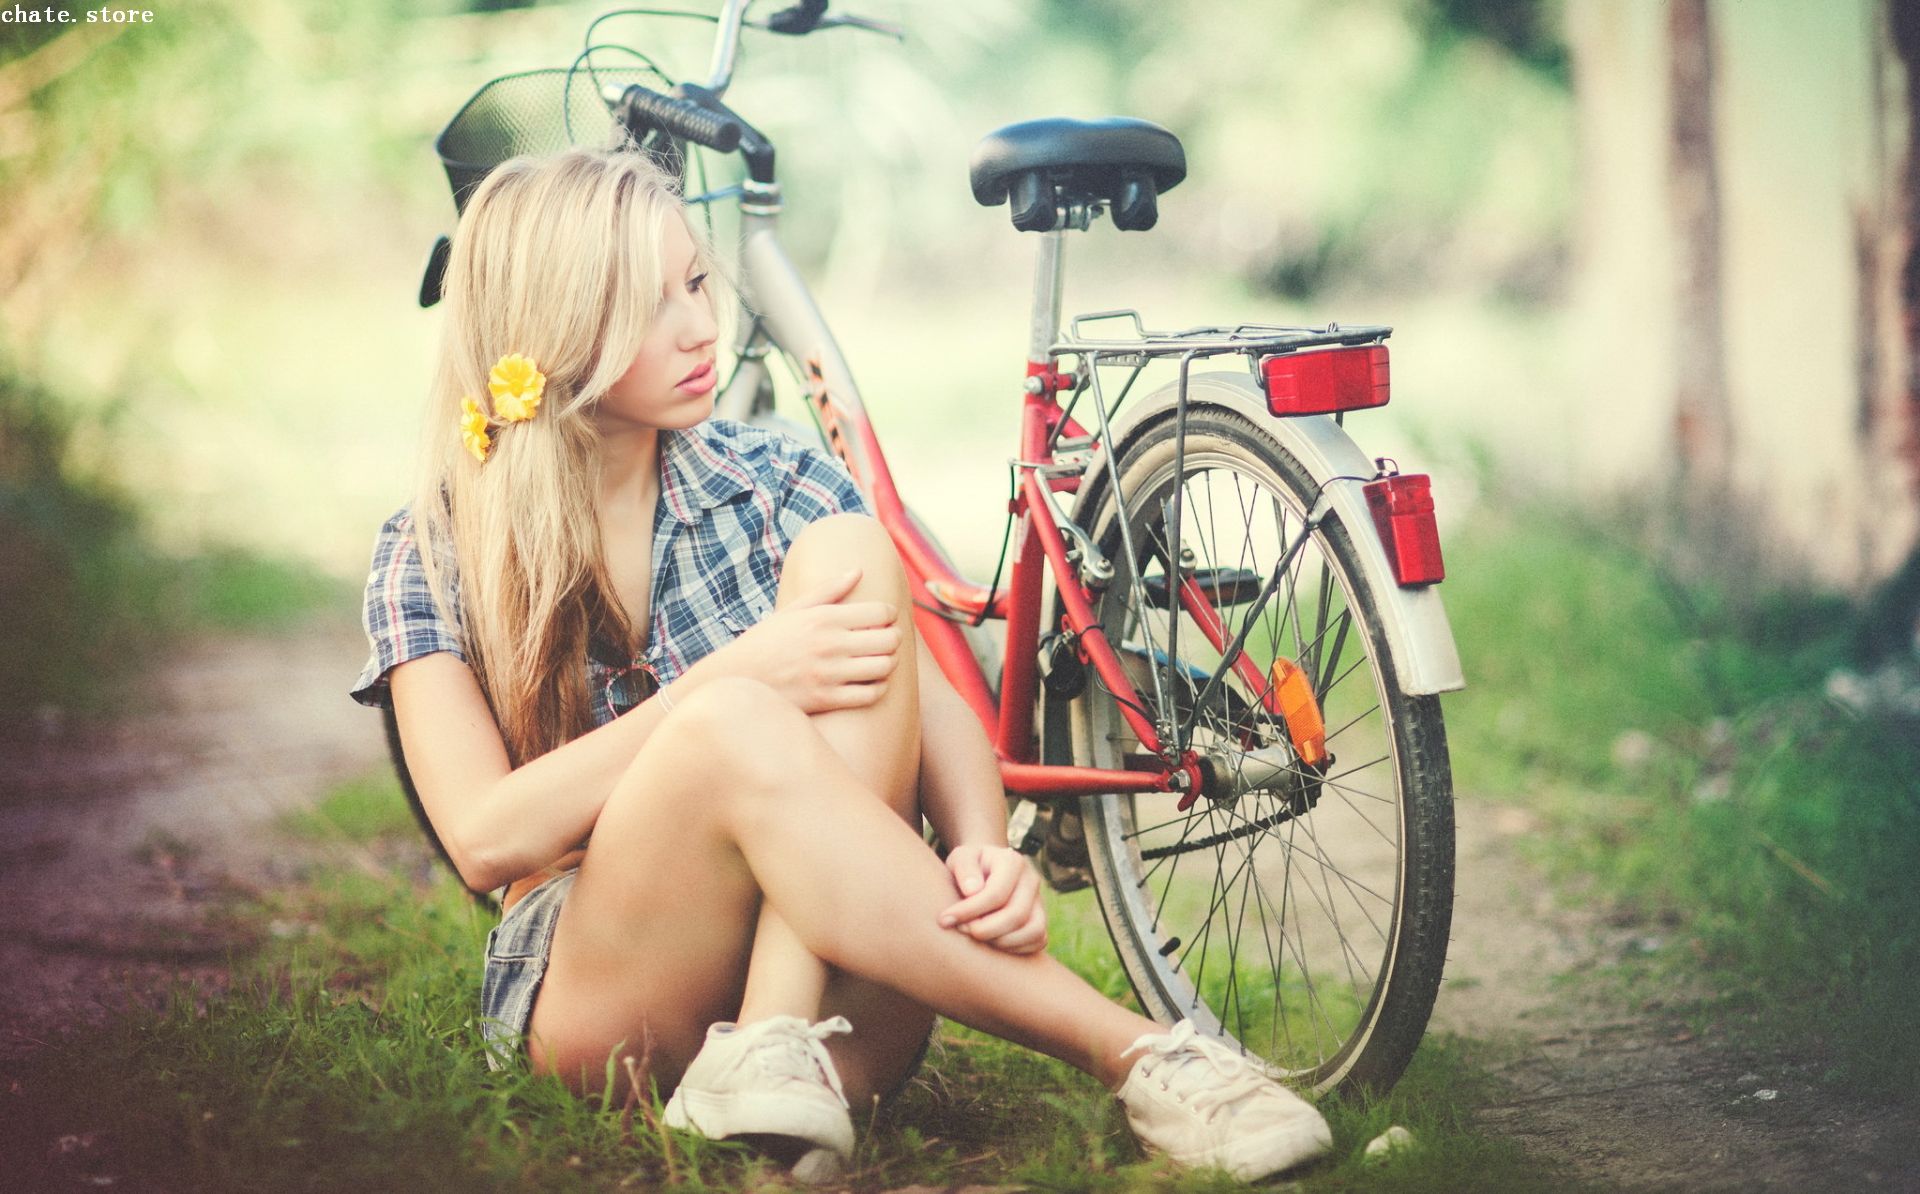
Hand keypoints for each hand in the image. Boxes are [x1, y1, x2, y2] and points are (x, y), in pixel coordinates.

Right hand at [710, 567, 901, 713]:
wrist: (736, 680)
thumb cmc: (765, 642)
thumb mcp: (793, 611)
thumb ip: (829, 590)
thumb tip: (858, 570)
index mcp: (823, 618)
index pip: (880, 612)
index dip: (889, 615)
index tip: (884, 619)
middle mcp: (829, 644)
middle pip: (889, 639)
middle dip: (892, 638)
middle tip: (885, 640)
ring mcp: (829, 674)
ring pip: (884, 667)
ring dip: (888, 663)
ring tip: (878, 660)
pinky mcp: (826, 699)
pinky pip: (871, 695)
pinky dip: (878, 688)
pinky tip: (869, 682)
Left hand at [939, 843, 1047, 954]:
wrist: (981, 872)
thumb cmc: (968, 867)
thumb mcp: (960, 858)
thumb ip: (964, 868)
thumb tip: (972, 891)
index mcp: (1013, 861)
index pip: (996, 893)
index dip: (969, 911)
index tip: (945, 919)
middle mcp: (1032, 880)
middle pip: (1016, 915)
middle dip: (985, 930)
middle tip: (961, 930)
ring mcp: (1040, 901)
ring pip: (1033, 931)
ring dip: (1001, 942)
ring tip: (975, 938)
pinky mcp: (1040, 920)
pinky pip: (1037, 941)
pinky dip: (1014, 948)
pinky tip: (990, 943)